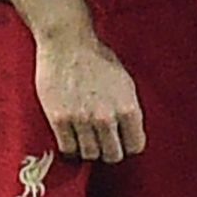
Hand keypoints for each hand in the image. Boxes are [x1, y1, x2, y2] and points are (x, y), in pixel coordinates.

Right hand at [34, 25, 144, 162]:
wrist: (66, 41)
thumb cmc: (95, 56)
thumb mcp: (124, 81)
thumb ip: (127, 108)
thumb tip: (128, 131)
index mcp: (128, 107)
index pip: (135, 145)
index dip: (128, 144)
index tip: (121, 141)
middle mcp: (107, 117)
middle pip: (113, 155)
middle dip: (109, 150)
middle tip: (102, 142)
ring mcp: (82, 120)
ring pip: (90, 155)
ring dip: (88, 149)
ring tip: (86, 138)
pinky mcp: (60, 119)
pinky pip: (68, 149)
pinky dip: (70, 147)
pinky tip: (71, 137)